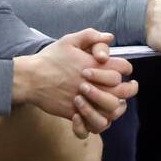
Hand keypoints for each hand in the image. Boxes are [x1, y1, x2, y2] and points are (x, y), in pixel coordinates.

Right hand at [12, 29, 137, 138]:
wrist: (29, 78)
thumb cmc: (50, 58)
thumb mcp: (70, 40)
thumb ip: (91, 36)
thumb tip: (110, 37)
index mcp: (94, 65)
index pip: (123, 68)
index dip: (127, 68)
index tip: (125, 70)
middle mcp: (92, 83)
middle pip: (122, 90)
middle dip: (129, 88)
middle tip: (131, 86)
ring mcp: (83, 100)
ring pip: (111, 109)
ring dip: (117, 106)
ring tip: (119, 102)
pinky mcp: (73, 113)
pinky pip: (92, 124)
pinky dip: (99, 121)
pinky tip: (101, 114)